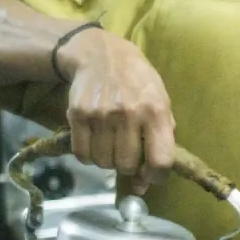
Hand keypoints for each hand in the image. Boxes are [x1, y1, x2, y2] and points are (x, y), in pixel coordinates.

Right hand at [58, 28, 175, 189]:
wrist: (101, 54)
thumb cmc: (138, 82)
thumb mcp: (161, 102)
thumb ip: (160, 140)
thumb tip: (144, 184)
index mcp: (156, 111)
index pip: (160, 160)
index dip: (156, 177)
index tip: (151, 175)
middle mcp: (128, 114)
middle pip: (127, 165)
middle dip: (128, 167)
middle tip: (127, 154)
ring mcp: (101, 114)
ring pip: (103, 163)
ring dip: (107, 161)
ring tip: (111, 144)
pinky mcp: (78, 114)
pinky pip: (82, 154)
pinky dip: (89, 156)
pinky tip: (95, 142)